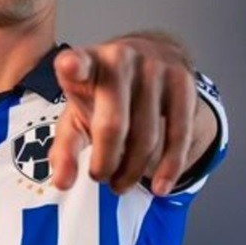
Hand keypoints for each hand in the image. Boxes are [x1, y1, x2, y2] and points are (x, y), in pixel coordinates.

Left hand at [49, 35, 198, 195]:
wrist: (152, 57)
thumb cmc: (106, 93)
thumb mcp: (78, 114)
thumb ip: (66, 147)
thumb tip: (62, 183)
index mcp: (87, 63)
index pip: (78, 62)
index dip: (72, 65)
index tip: (69, 67)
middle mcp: (120, 58)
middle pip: (113, 124)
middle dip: (105, 162)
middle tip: (100, 178)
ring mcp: (154, 67)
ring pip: (147, 136)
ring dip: (132, 171)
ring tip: (121, 183)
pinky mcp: (183, 81)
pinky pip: (178, 134)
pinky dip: (170, 167)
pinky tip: (161, 186)